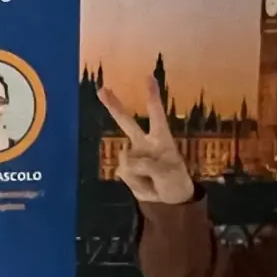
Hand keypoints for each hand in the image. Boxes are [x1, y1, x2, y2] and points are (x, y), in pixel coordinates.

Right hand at [97, 77, 194, 205]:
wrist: (170, 200)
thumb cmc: (174, 181)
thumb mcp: (168, 173)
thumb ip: (148, 164)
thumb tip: (125, 156)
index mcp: (160, 138)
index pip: (156, 113)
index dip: (152, 96)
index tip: (148, 76)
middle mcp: (144, 143)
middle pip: (126, 122)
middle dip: (113, 106)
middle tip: (101, 89)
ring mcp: (133, 156)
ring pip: (126, 160)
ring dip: (139, 175)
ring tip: (154, 181)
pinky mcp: (125, 170)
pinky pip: (124, 174)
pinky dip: (135, 183)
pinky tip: (146, 185)